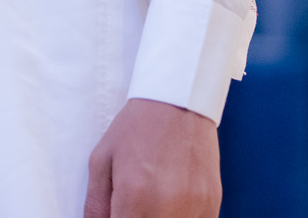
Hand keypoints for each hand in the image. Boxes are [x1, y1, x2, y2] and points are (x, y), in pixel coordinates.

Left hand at [83, 99, 220, 217]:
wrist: (178, 102)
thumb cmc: (136, 128)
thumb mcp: (102, 161)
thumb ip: (96, 205)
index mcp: (135, 195)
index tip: (117, 212)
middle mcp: (167, 206)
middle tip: (131, 205)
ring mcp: (194, 208)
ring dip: (157, 217)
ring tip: (150, 200)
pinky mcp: (211, 205)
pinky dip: (179, 217)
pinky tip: (170, 202)